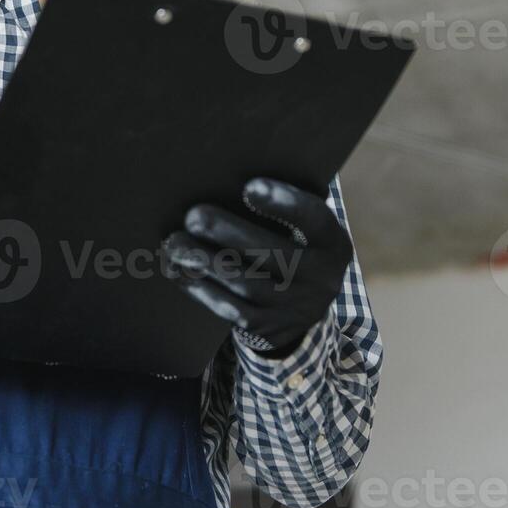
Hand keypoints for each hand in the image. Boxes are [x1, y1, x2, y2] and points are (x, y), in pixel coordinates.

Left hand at [163, 176, 352, 356]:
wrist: (301, 310)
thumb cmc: (293, 248)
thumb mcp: (305, 232)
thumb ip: (282, 209)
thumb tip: (228, 179)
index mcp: (332, 244)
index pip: (313, 219)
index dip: (283, 203)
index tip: (249, 186)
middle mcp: (321, 279)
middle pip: (272, 254)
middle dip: (228, 233)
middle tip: (194, 215)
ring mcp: (294, 308)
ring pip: (245, 284)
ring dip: (205, 262)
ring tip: (175, 243)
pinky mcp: (268, 329)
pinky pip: (230, 309)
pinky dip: (201, 288)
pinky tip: (179, 270)